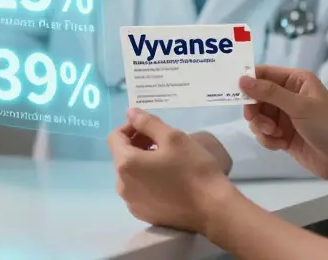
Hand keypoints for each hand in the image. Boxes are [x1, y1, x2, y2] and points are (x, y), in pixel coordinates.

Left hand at [109, 108, 238, 233]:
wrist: (212, 208)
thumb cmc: (192, 168)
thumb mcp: (173, 137)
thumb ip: (147, 122)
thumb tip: (130, 113)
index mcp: (126, 164)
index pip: (115, 137)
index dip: (132, 127)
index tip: (152, 128)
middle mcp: (122, 186)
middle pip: (122, 156)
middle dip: (138, 144)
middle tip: (163, 142)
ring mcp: (132, 203)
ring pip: (130, 174)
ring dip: (142, 162)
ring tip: (167, 160)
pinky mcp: (143, 214)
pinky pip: (138, 190)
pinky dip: (147, 180)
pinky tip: (168, 179)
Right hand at [239, 66, 327, 183]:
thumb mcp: (299, 106)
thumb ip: (269, 93)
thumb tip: (242, 80)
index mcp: (296, 80)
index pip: (264, 73)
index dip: (248, 80)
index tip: (232, 90)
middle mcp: (289, 95)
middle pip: (256, 96)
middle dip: (254, 110)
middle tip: (256, 120)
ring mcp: (286, 116)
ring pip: (258, 116)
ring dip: (261, 127)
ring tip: (275, 135)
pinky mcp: (283, 135)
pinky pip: (264, 133)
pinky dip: (267, 139)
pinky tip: (280, 145)